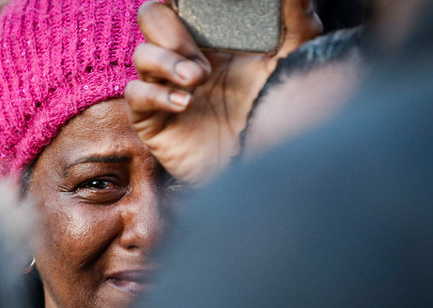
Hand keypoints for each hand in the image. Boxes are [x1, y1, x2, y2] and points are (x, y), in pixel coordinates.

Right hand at [126, 0, 321, 184]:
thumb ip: (296, 20)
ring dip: (167, 62)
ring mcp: (165, 88)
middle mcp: (183, 58)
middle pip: (151, 17)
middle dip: (168, 26)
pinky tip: (185, 103)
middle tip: (197, 51)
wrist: (261, 165)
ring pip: (142, 55)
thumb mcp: (293, 61)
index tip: (188, 1)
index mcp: (209, 36)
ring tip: (198, 80)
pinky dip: (156, 94)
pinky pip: (136, 94)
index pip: (180, 3)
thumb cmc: (274, 112)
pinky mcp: (152, 119)